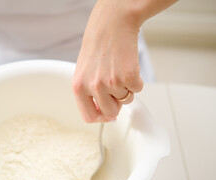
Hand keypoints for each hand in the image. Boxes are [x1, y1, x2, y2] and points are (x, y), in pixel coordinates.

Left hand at [72, 0, 143, 122]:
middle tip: (116, 89)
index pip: (89, 116)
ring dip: (126, 89)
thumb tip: (105, 114)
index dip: (100, 118)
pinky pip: (137, 89)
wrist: (112, 25)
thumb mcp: (84, 72)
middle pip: (110, 113)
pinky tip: (128, 66)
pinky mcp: (128, 77)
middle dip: (116, 105)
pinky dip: (136, 80)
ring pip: (125, 100)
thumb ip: (89, 94)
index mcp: (78, 87)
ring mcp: (111, 83)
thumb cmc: (97, 46)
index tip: (106, 114)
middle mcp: (93, 87)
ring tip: (119, 70)